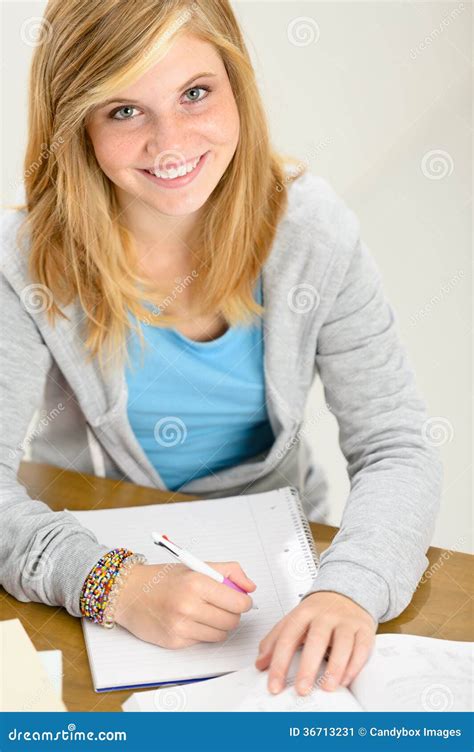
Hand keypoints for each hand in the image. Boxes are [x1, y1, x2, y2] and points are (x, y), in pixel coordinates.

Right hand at [114, 561, 255, 648]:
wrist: (129, 593)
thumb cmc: (161, 579)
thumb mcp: (195, 565)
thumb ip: (228, 572)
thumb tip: (250, 588)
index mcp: (197, 583)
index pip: (238, 602)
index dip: (243, 602)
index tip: (239, 599)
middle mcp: (189, 606)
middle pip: (232, 621)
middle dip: (232, 613)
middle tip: (221, 605)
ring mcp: (181, 626)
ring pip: (220, 634)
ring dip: (218, 625)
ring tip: (204, 612)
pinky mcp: (174, 642)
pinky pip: (203, 641)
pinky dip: (202, 632)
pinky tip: (190, 620)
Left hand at [255, 591, 375, 694]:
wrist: (346, 591)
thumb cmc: (319, 610)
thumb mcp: (294, 618)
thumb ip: (275, 639)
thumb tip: (260, 663)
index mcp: (304, 612)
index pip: (288, 637)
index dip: (279, 663)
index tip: (275, 684)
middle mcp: (325, 615)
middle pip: (316, 639)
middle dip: (308, 666)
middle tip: (302, 689)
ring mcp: (346, 621)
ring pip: (342, 643)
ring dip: (335, 668)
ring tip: (326, 686)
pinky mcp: (363, 629)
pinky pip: (361, 647)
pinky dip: (354, 665)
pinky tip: (345, 679)